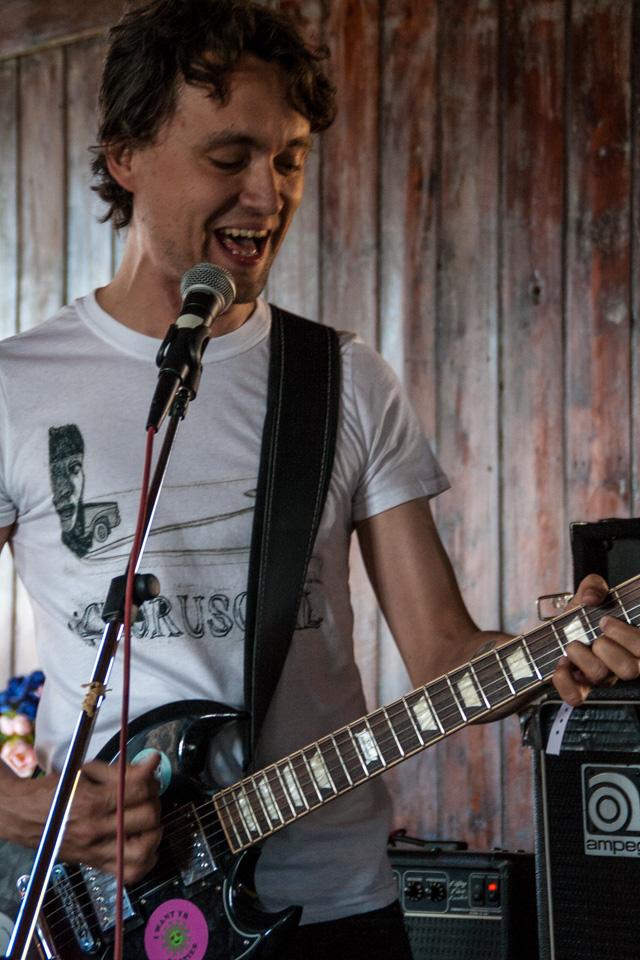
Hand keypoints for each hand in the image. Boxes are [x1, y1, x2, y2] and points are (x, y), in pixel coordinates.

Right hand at [0, 753, 161, 882]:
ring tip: (148, 818)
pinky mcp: (94, 864)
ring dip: (153, 831)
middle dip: (154, 800)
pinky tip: (145, 842)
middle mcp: (94, 830)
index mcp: (91, 802)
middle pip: (147, 818)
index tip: (151, 765)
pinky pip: (129, 873)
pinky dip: (146, 860)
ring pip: (143, 851)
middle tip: (147, 793)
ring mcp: (95, 851)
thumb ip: (120, 770)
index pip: (137, 791)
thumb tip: (152, 763)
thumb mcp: (85, 772)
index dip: (150, 775)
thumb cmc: (55, 790)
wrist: (23, 815)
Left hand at [552, 574, 639, 705]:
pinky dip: (564, 680)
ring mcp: (601, 679)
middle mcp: (621, 665)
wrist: (558, 631)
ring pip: (601, 677)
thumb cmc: (582, 615)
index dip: (626, 636)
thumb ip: (594, 586)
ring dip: (582, 657)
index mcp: (632, 645)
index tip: (605, 621)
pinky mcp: (578, 689)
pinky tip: (561, 664)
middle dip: (607, 647)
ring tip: (573, 645)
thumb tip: (590, 598)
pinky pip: (575, 697)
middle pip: (629, 670)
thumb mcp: (590, 594)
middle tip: (593, 636)